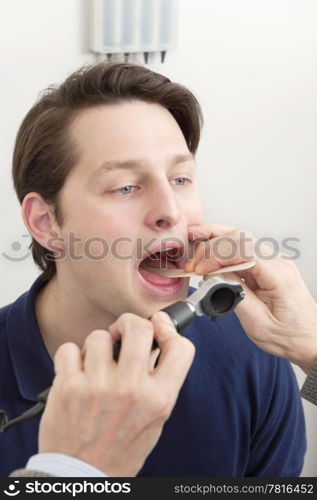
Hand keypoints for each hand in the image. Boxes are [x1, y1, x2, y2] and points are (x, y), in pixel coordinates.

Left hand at [38, 312, 194, 475]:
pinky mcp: (69, 387)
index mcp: (159, 399)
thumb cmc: (119, 449)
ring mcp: (99, 386)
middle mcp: (132, 390)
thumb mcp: (153, 419)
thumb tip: (154, 343)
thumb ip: (158, 381)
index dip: (168, 329)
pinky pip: (69, 348)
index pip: (180, 348)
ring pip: (99, 336)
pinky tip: (75, 372)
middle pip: (138, 328)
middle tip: (121, 334)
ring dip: (97, 346)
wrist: (82, 477)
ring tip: (96, 365)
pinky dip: (71, 357)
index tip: (158, 324)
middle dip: (129, 324)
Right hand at [186, 224, 316, 373]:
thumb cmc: (291, 336)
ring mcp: (273, 261)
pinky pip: (242, 250)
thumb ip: (235, 296)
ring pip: (239, 239)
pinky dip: (222, 251)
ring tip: (194, 250)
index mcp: (279, 274)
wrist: (311, 340)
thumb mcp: (258, 324)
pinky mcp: (266, 266)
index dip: (216, 255)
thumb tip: (214, 277)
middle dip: (211, 246)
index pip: (243, 249)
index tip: (199, 270)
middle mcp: (278, 262)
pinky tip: (209, 255)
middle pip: (239, 237)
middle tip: (192, 262)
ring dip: (214, 244)